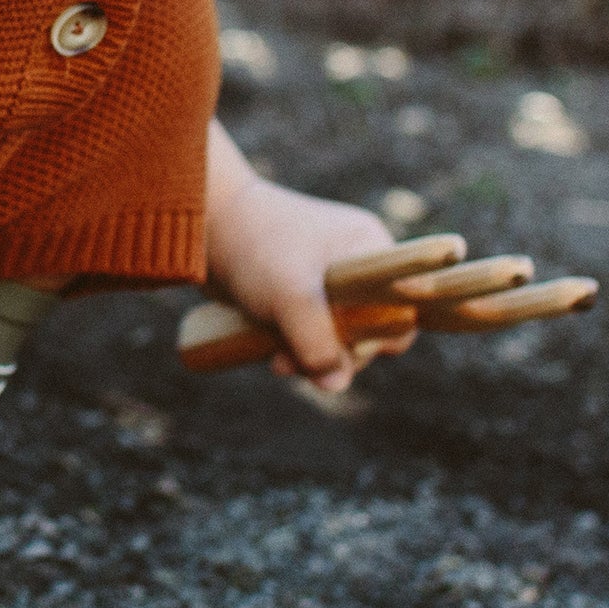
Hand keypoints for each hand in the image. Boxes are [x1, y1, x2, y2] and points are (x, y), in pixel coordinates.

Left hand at [205, 166, 416, 394]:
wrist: (204, 224)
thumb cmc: (256, 247)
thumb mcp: (291, 297)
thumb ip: (318, 343)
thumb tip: (335, 383)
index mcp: (370, 248)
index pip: (404, 305)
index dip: (382, 335)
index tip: (349, 347)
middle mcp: (357, 263)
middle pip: (372, 329)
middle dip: (339, 354)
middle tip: (305, 363)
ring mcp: (328, 280)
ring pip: (339, 337)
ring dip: (313, 357)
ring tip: (280, 363)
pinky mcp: (300, 295)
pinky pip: (313, 334)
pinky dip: (297, 348)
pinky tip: (274, 356)